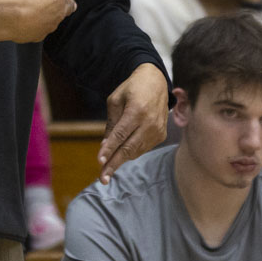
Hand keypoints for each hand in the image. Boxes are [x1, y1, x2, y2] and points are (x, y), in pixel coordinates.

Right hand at [0, 0, 88, 42]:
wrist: (9, 18)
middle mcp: (59, 10)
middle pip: (70, 6)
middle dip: (69, 4)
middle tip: (67, 2)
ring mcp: (51, 25)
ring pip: (55, 20)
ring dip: (48, 15)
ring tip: (35, 11)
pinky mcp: (40, 36)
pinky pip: (40, 29)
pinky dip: (35, 25)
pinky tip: (26, 23)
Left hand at [98, 62, 167, 182]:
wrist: (156, 82)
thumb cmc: (132, 89)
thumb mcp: (115, 100)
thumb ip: (111, 123)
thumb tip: (105, 146)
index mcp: (137, 111)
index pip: (120, 135)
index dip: (109, 150)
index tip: (100, 162)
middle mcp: (149, 122)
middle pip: (129, 148)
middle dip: (114, 164)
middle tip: (103, 178)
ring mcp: (157, 130)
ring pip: (136, 151)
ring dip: (121, 160)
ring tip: (107, 168)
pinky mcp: (161, 135)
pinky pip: (143, 149)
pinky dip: (131, 153)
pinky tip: (121, 153)